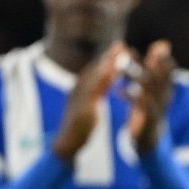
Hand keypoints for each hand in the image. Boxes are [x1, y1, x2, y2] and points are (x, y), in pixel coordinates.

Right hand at [51, 44, 123, 159]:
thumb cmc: (79, 127)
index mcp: (81, 90)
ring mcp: (78, 96)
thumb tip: (102, 86)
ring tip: (120, 53)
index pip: (94, 71)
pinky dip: (104, 77)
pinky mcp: (82, 105)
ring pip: (94, 75)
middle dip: (108, 56)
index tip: (118, 49)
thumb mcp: (88, 108)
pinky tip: (114, 71)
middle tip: (122, 44)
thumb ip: (95, 95)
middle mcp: (78, 89)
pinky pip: (94, 88)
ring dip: (107, 63)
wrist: (67, 144)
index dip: (106, 59)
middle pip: (94, 69)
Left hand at [125, 40, 175, 154]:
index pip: (169, 70)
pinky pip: (142, 107)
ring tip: (124, 67)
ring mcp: (158, 108)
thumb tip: (164, 43)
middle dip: (150, 64)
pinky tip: (120, 91)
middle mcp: (165, 96)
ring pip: (150, 90)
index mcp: (166, 87)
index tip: (157, 48)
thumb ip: (155, 65)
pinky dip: (131, 97)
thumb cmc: (149, 107)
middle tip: (135, 52)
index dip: (164, 59)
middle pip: (159, 77)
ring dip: (137, 77)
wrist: (149, 138)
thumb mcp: (154, 85)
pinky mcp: (149, 119)